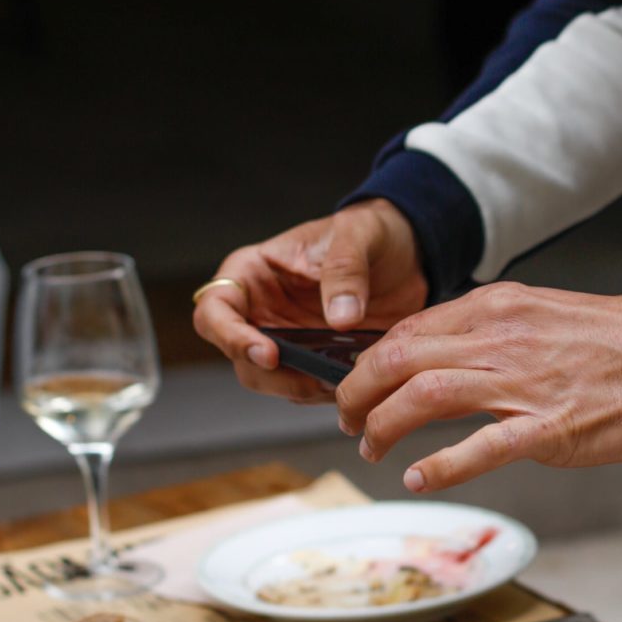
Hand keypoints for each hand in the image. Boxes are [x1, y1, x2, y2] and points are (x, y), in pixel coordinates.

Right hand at [193, 201, 428, 402]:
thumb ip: (346, 269)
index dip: (232, 338)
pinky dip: (328, 390)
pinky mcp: (316, 359)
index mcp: (252, 274)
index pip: (214, 312)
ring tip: (342, 381)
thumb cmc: (369, 231)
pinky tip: (356, 382)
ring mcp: (287, 339)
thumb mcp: (358, 234)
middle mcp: (261, 311)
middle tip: (315, 379)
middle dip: (273, 376)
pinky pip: (309, 386)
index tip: (269, 354)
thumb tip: (341, 317)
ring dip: (304, 388)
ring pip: (273, 381)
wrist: (408, 253)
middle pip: (240, 359)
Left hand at [333, 277, 621, 492]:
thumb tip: (450, 362)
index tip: (360, 386)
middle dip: (358, 392)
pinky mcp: (551, 426)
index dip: (371, 362)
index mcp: (500, 308)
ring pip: (424, 394)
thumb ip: (496, 336)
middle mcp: (503, 338)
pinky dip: (439, 465)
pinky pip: (479, 446)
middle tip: (348, 419)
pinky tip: (419, 477)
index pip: (410, 330)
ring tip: (371, 447)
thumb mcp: (547, 318)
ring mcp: (525, 382)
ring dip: (384, 425)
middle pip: (400, 357)